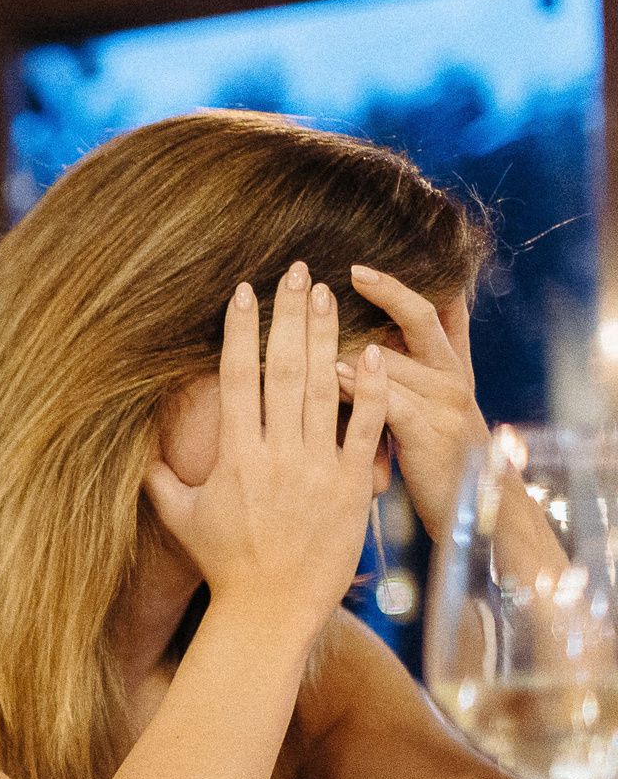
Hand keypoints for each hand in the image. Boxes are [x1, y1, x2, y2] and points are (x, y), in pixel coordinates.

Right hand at [145, 262, 388, 624]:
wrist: (271, 609)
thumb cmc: (223, 564)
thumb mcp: (180, 518)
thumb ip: (158, 479)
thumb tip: (135, 450)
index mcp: (234, 456)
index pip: (238, 378)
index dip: (241, 331)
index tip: (245, 292)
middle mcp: (276, 454)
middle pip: (284, 370)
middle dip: (290, 317)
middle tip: (297, 272)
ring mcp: (317, 468)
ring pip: (325, 388)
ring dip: (327, 338)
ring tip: (329, 295)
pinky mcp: (352, 486)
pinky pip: (366, 429)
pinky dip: (371, 390)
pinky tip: (374, 352)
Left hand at [333, 266, 487, 540]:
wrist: (470, 512)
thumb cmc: (437, 460)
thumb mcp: (430, 412)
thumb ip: (407, 377)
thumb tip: (371, 343)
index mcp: (452, 367)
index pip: (435, 310)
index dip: (400, 286)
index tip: (359, 266)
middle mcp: (454, 376)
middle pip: (420, 317)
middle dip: (384, 291)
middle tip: (338, 272)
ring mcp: (446, 403)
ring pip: (394, 358)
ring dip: (348, 339)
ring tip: (308, 317)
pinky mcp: (431, 434)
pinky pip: (388, 402)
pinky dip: (357, 386)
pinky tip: (327, 374)